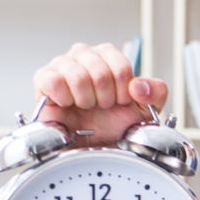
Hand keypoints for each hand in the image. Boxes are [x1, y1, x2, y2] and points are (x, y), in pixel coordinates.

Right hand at [31, 42, 169, 147]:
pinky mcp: (43, 79)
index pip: (121, 67)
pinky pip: (53, 80)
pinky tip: (68, 104)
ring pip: (77, 75)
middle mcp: (84, 55)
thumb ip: (155, 92)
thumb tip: (139, 86)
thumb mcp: (145, 109)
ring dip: (85, 99)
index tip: (120, 102)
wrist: (91, 145)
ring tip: (85, 106)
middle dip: (105, 98)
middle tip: (101, 106)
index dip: (123, 91)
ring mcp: (62, 64)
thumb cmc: (115, 123)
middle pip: (100, 71)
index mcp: (108, 55)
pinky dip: (64, 97)